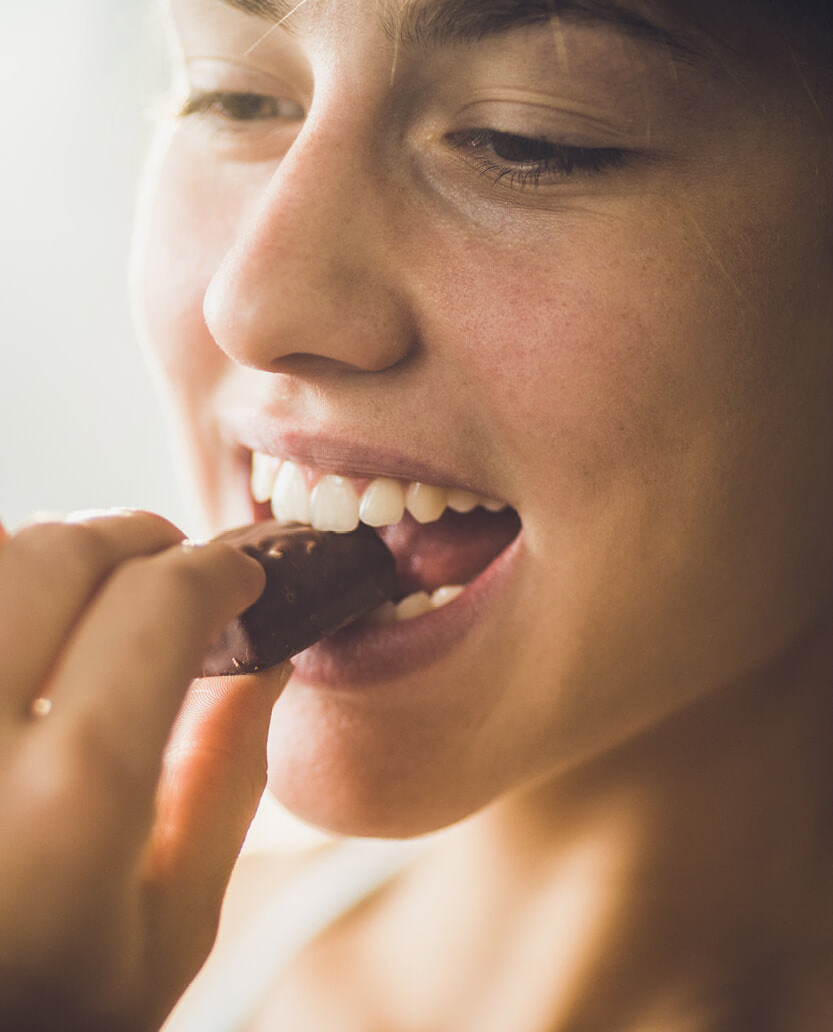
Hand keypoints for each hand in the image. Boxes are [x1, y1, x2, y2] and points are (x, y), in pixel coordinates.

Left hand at [0, 511, 290, 1031]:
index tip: (238, 574)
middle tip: (168, 560)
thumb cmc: (43, 1023)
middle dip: (130, 536)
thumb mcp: (166, 931)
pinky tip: (18, 635)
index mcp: (69, 802)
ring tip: (82, 592)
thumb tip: (266, 658)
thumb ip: (225, 777)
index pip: (158, 605)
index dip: (215, 570)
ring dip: (42, 554)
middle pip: (54, 554)